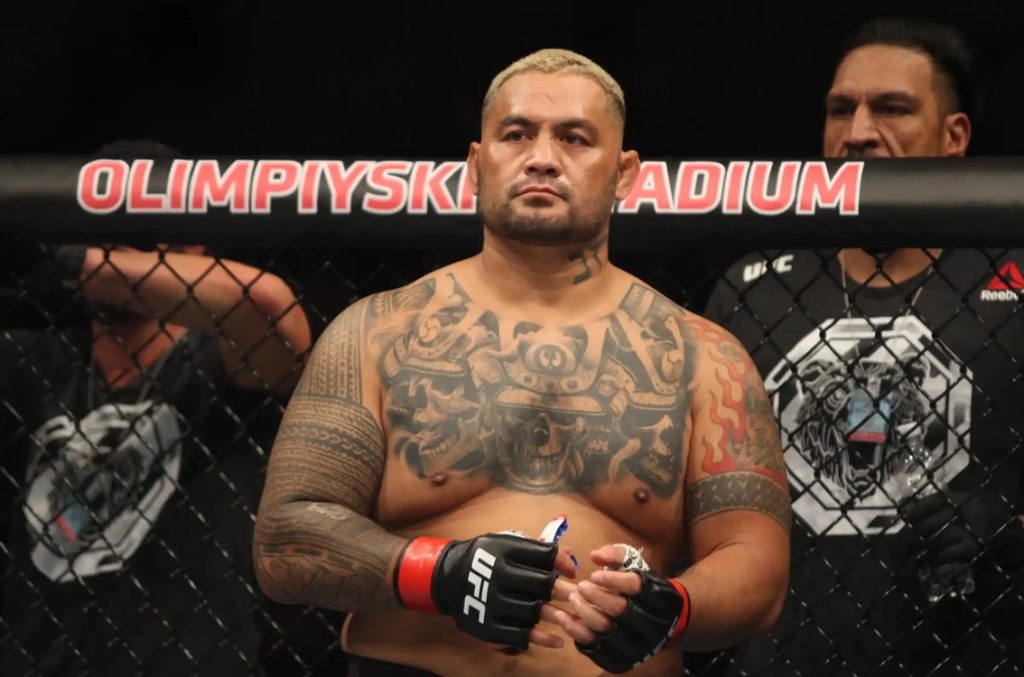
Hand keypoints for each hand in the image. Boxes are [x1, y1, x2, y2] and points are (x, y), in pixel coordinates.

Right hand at [394, 533, 576, 649]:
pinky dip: (541, 639)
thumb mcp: (506, 543)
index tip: (573, 573)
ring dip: (558, 616)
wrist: (448, 577)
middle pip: (541, 585)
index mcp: (502, 551)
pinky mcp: (487, 626)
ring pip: (533, 611)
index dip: (562, 564)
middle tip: (581, 597)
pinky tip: (558, 640)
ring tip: (575, 618)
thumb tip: (570, 562)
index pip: (542, 556)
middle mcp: (496, 576)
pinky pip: (519, 635)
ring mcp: (491, 603)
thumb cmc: (486, 558)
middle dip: (565, 592)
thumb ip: (537, 549)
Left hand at [552, 544, 689, 673]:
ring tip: (573, 599)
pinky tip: (563, 617)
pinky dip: (575, 631)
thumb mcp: (634, 564)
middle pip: (620, 610)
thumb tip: (595, 556)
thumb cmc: (642, 587)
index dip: (612, 580)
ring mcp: (636, 644)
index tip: (594, 575)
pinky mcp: (620, 657)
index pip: (635, 586)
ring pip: (606, 630)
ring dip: (584, 613)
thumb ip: (615, 555)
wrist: (661, 621)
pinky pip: (595, 647)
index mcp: (658, 596)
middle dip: (596, 596)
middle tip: (581, 587)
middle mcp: (651, 623)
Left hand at [901, 488, 1023, 568]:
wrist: (1020, 537)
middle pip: (927, 524)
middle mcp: (963, 511)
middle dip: (911, 537)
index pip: (928, 503)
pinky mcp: (974, 548)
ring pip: (933, 540)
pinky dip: (935, 560)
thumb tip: (913, 513)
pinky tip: (931, 564)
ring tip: (911, 558)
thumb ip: (948, 505)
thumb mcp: (972, 504)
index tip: (906, 523)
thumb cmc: (993, 520)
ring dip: (919, 551)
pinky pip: (946, 554)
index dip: (913, 514)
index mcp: (961, 498)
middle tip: (904, 546)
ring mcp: (968, 529)